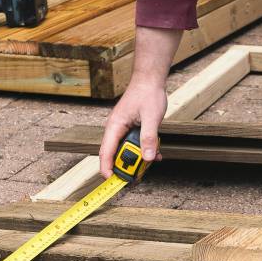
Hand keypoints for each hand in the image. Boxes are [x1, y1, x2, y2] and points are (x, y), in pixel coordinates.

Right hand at [98, 26, 180, 178]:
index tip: (111, 180)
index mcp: (115, 126)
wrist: (150, 79)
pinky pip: (134, 144)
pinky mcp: (131, 128)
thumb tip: (148, 157)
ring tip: (149, 164)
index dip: (106, 168)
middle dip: (125, 166)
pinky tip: (155, 154)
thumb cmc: (148, 94)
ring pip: (126, 150)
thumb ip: (149, 138)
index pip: (105, 151)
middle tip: (136, 176)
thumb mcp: (151, 118)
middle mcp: (116, 129)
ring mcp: (123, 128)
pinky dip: (144, 150)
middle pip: (115, 153)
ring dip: (137, 158)